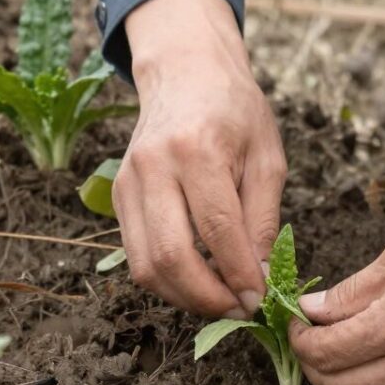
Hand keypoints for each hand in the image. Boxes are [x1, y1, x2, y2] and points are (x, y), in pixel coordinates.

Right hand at [112, 0, 285, 319]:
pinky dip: (166, 279)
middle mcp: (154, 166)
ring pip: (144, 265)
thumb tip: (260, 276)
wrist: (186, 73)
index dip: (239, 275)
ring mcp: (128, 181)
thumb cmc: (235, 111)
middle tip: (239, 310)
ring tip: (219, 301)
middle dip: (207, 297)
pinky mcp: (117, 195)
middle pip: (170, 255)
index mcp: (198, 150)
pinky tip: (197, 280)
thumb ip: (263, 218)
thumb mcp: (267, 157)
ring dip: (183, 297)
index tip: (260, 300)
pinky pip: (135, 254)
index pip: (217, 230)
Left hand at [291, 199, 384, 384]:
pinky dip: (380, 384)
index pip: (324, 352)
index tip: (297, 322)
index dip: (298, 340)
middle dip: (314, 369)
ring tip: (341, 348)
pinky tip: (380, 354)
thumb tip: (312, 312)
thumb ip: (353, 291)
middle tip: (311, 340)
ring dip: (344, 381)